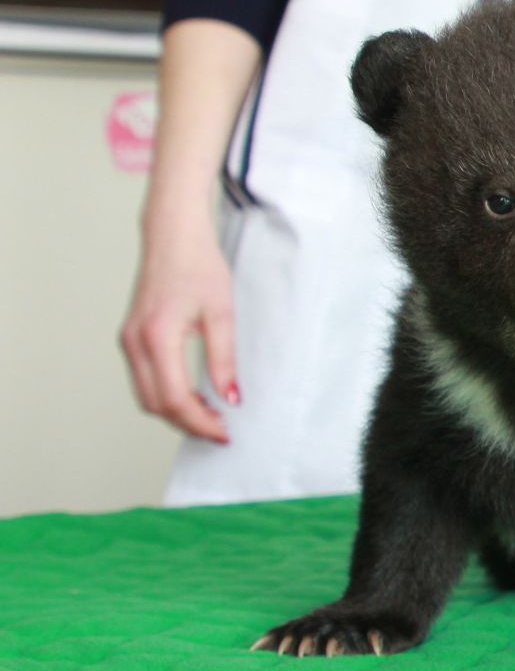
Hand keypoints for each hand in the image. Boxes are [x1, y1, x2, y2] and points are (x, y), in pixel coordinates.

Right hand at [121, 214, 237, 441]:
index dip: (199, 422)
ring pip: (146, 395)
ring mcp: (128, 341)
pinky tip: (194, 395)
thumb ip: (224, 360)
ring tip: (211, 414)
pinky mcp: (131, 338)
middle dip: (187, 423)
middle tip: (221, 429)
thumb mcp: (221, 314)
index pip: (174, 398)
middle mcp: (134, 343)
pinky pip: (144, 379)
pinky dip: (166, 395)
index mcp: (157, 337)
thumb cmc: (199, 267)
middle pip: (155, 404)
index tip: (224, 433)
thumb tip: (231, 398)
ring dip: (175, 412)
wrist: (173, 237)